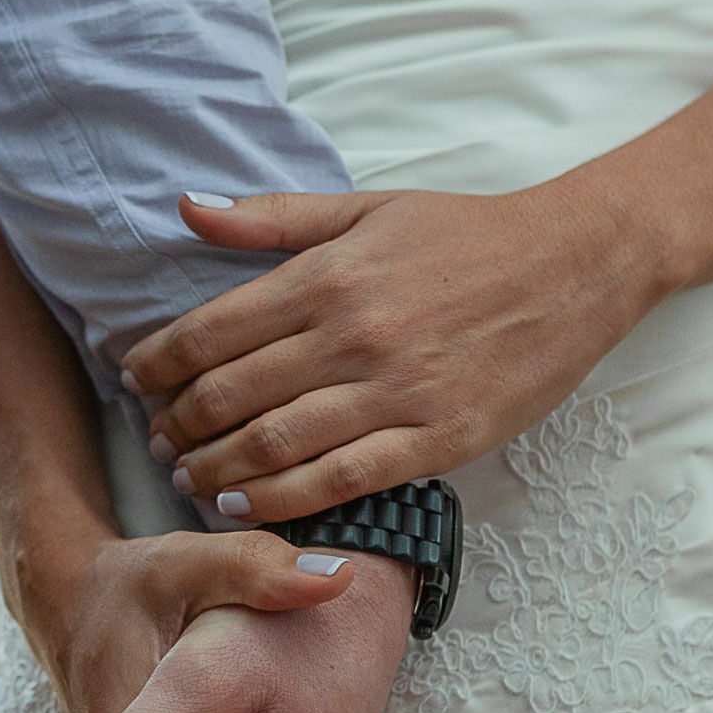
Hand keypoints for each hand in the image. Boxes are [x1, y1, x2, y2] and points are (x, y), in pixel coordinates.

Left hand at [122, 182, 668, 522]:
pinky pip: (340, 482)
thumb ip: (269, 219)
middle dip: (177, 423)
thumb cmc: (465, 234)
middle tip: (156, 438)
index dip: (158, 363)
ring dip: (215, 469)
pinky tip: (243, 504)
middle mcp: (353, 336)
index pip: (210, 332)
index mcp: (328, 276)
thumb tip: (182, 208)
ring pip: (275, 446)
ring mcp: (396, 393)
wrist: (576, 264)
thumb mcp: (364, 208)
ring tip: (187, 476)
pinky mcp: (437, 439)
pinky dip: (281, 500)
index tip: (136, 379)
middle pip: (231, 396)